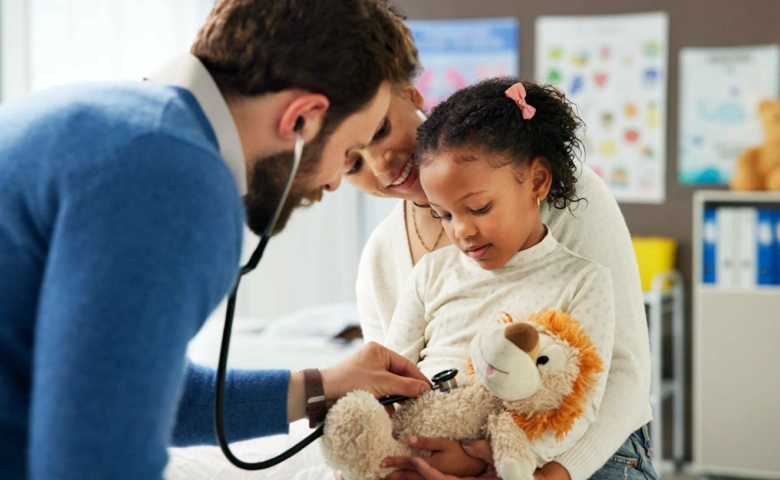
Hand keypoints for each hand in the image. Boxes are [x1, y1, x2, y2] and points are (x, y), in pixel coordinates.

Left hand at [320, 342, 429, 403]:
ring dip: (397, 398)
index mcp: (380, 351)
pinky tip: (392, 413)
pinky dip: (386, 402)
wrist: (322, 394)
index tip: (429, 390)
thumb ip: (405, 386)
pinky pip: (381, 392)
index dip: (418, 378)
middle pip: (399, 376)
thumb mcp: (381, 383)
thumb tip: (424, 388)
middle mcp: (375, 359)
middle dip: (408, 390)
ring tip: (407, 410)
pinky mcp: (363, 385)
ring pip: (390, 386)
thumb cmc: (349, 382)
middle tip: (420, 402)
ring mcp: (369, 372)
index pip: (406, 365)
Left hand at [380, 437, 497, 479]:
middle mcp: (429, 475)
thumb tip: (410, 439)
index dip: (394, 463)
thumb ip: (428, 442)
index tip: (382, 462)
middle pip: (406, 478)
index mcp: (431, 465)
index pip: (408, 464)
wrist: (476, 466)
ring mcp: (432, 479)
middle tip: (375, 477)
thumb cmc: (462, 453)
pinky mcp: (435, 479)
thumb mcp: (446, 444)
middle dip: (390, 477)